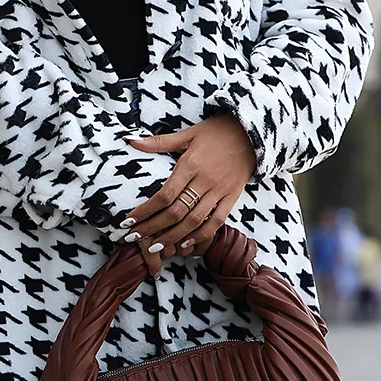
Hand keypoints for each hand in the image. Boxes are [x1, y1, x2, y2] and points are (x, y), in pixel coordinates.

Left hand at [125, 115, 256, 275]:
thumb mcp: (188, 133)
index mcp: (190, 164)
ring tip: (156, 248)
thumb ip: (159, 142)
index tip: (128, 222)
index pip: (164, 194)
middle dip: (153, 228)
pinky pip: (217, 220)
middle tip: (135, 238)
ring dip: (173, 236)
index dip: (145, 211)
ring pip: (195, 220)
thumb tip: (131, 140)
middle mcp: (204, 180)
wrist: (252, 132)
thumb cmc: (216, 132)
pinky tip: (186, 243)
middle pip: (176, 211)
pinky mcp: (233, 196)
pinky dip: (202, 234)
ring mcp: (220, 190)